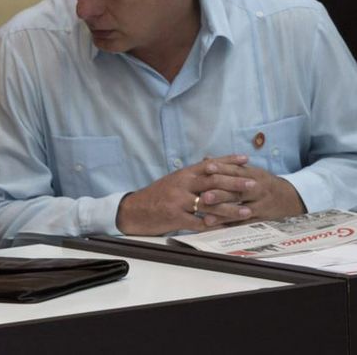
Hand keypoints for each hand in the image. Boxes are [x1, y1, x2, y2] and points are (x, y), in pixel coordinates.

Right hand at [116, 155, 252, 234]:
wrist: (133, 210)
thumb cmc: (154, 196)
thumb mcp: (172, 181)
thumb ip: (191, 177)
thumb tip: (211, 168)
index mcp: (182, 174)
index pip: (209, 164)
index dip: (228, 161)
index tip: (246, 159)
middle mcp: (181, 185)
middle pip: (213, 182)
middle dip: (235, 183)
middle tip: (253, 184)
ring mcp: (178, 201)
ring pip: (209, 204)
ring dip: (230, 208)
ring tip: (247, 211)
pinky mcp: (175, 217)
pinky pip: (199, 223)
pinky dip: (214, 226)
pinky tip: (227, 229)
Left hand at [198, 163, 305, 225]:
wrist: (290, 198)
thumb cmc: (263, 182)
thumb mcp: (249, 171)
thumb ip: (227, 166)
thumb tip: (205, 159)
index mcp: (254, 175)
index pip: (236, 171)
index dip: (222, 169)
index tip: (206, 168)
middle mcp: (257, 190)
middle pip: (237, 192)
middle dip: (220, 195)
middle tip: (204, 197)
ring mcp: (260, 205)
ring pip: (240, 210)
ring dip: (224, 215)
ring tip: (207, 218)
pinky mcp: (261, 219)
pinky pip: (245, 224)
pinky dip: (232, 227)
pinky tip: (219, 229)